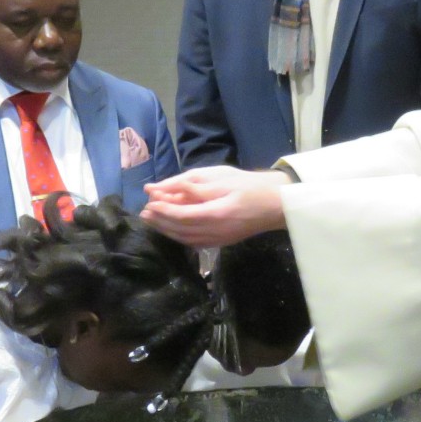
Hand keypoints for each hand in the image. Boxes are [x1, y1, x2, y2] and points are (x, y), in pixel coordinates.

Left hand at [142, 167, 291, 246]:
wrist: (276, 204)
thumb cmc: (250, 186)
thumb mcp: (221, 179)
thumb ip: (191, 186)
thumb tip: (162, 188)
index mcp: (217, 214)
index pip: (181, 216)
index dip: (163, 210)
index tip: (148, 202)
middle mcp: (217, 232)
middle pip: (180, 230)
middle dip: (160, 222)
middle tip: (144, 212)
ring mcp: (220, 240)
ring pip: (185, 239)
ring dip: (166, 230)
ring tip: (152, 220)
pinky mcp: (222, 242)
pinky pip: (194, 243)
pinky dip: (179, 237)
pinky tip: (171, 230)